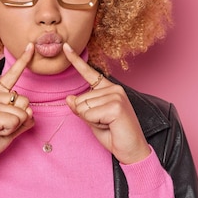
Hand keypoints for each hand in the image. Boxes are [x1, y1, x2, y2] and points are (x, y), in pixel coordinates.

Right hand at [0, 43, 34, 164]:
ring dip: (14, 127)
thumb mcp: (11, 129)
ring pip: (22, 113)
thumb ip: (23, 119)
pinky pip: (14, 121)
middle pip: (25, 101)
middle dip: (20, 119)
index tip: (31, 46)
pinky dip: (9, 131)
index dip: (23, 61)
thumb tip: (31, 112)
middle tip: (1, 128)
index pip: (12, 76)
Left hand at [63, 43, 151, 164]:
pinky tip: (110, 126)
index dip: (76, 60)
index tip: (66, 46)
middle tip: (103, 123)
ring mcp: (116, 95)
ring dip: (91, 120)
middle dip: (85, 116)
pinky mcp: (116, 106)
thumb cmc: (113, 135)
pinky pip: (89, 114)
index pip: (89, 73)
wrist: (132, 150)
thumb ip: (81, 108)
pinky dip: (94, 123)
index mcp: (108, 89)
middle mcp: (114, 89)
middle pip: (79, 99)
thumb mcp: (92, 120)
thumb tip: (69, 98)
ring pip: (82, 107)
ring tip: (108, 125)